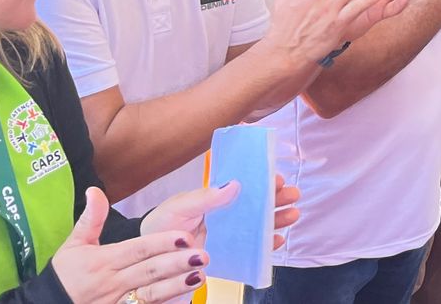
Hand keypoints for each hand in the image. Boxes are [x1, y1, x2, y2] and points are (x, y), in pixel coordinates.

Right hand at [51, 187, 209, 303]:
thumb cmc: (64, 274)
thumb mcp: (74, 245)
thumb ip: (91, 218)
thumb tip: (94, 189)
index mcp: (103, 261)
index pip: (136, 250)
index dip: (160, 243)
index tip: (184, 236)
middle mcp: (112, 282)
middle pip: (148, 271)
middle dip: (176, 263)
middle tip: (202, 255)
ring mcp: (118, 301)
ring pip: (150, 293)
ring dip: (175, 286)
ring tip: (199, 276)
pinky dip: (164, 302)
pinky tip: (183, 297)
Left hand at [143, 175, 301, 250]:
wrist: (148, 261)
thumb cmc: (160, 227)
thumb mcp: (178, 207)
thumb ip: (204, 197)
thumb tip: (234, 184)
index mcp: (215, 200)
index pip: (244, 188)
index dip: (262, 182)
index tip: (276, 179)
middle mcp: (226, 217)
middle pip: (257, 206)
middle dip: (277, 199)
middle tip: (292, 195)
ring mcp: (229, 237)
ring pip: (260, 227)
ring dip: (278, 220)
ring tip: (292, 215)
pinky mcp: (228, 257)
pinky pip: (252, 252)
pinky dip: (266, 247)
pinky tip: (276, 241)